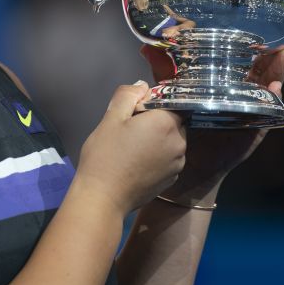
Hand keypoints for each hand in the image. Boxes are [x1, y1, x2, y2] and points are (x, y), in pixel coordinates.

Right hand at [75, 82, 186, 216]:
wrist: (103, 198)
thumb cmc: (104, 155)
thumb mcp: (111, 119)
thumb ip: (128, 96)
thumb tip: (142, 86)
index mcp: (166, 123)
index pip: (169, 102)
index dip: (152, 103)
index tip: (133, 112)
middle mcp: (180, 142)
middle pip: (173, 121)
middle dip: (156, 121)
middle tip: (130, 130)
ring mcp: (178, 164)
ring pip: (172, 140)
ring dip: (158, 139)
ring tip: (133, 149)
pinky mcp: (172, 179)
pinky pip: (169, 158)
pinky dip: (158, 156)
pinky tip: (138, 163)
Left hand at [139, 34, 283, 205]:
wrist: (182, 167)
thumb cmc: (180, 130)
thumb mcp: (172, 95)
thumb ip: (163, 72)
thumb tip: (147, 47)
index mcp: (222, 88)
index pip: (241, 62)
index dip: (251, 45)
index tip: (260, 26)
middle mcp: (239, 99)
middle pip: (260, 72)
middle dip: (271, 54)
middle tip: (281, 35)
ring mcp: (249, 115)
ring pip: (268, 90)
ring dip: (278, 72)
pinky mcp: (252, 133)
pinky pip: (267, 117)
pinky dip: (274, 102)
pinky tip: (276, 88)